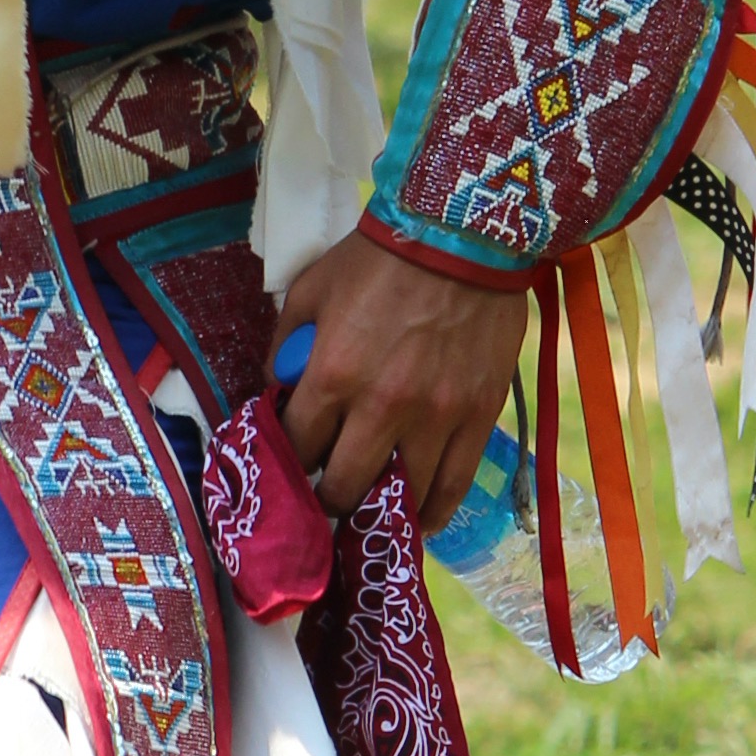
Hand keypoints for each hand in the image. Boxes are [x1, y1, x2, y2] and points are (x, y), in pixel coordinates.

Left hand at [278, 226, 533, 535]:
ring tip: (370, 513)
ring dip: (379, 510)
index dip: (288, 462)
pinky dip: (433, 511)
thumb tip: (278, 386)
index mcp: (333, 374)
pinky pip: (454, 484)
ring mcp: (435, 417)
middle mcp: (381, 406)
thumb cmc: (379, 258)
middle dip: (327, 498)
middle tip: (325, 497)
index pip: (297, 446)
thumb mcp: (311, 289)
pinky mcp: (478, 417)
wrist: (463, 234)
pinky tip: (419, 522)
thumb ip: (286, 343)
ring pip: (400, 495)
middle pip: (343, 486)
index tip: (289, 466)